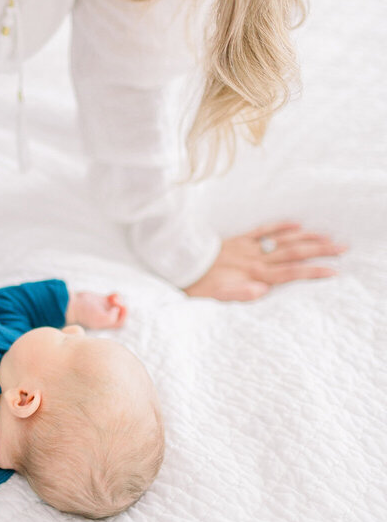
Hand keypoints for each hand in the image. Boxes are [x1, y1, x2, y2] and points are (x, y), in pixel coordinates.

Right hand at [65, 290, 126, 328]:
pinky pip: (114, 298)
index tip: (118, 307)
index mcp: (107, 323)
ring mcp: (105, 308)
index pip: (121, 322)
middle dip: (122, 306)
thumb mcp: (100, 318)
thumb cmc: (86, 312)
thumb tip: (117, 309)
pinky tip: (111, 295)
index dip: (124, 314)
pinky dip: (115, 295)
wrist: (74, 305)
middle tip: (115, 301)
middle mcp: (107, 316)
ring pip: (118, 304)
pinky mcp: (102, 300)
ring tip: (113, 297)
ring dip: (119, 299)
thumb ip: (111, 317)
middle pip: (122, 313)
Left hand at [184, 220, 346, 300]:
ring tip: (328, 237)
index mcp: (252, 275)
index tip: (333, 271)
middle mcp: (254, 259)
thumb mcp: (215, 297)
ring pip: (283, 240)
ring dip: (307, 238)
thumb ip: (238, 294)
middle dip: (319, 251)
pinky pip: (263, 230)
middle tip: (342, 248)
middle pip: (293, 253)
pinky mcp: (240, 240)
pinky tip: (296, 224)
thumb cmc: (198, 285)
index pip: (289, 273)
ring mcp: (248, 247)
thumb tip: (261, 292)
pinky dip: (280, 226)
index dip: (312, 272)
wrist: (179, 262)